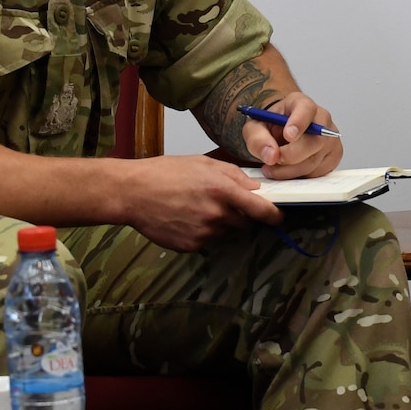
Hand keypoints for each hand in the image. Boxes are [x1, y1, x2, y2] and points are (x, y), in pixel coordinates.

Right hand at [119, 154, 282, 251]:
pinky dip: (201, 232)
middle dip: (239, 215)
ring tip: (195, 207)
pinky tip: (184, 218)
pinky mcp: (190, 245)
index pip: (260, 209)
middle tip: (220, 203)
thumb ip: (233, 176)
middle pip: (243, 223)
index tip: (278, 217)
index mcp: (222, 190)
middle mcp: (215, 214)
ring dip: (219, 223)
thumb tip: (255, 188)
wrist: (132, 193)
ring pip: (224, 231)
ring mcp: (203, 232)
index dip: (273, 215)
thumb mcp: (203, 163)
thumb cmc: (165, 172)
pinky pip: (206, 241)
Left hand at [243, 90, 342, 180]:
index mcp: (301, 104)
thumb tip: (271, 155)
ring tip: (273, 168)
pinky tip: (288, 169)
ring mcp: (331, 138)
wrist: (281, 134)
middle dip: (291, 156)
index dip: (299, 122)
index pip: (306, 109)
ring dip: (291, 170)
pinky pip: (318, 172)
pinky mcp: (334, 156)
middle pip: (315, 140)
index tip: (288, 135)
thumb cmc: (271, 127)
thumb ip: (258, 138)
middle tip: (272, 161)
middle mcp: (321, 118)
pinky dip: (300, 175)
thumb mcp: (255, 128)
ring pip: (315, 160)